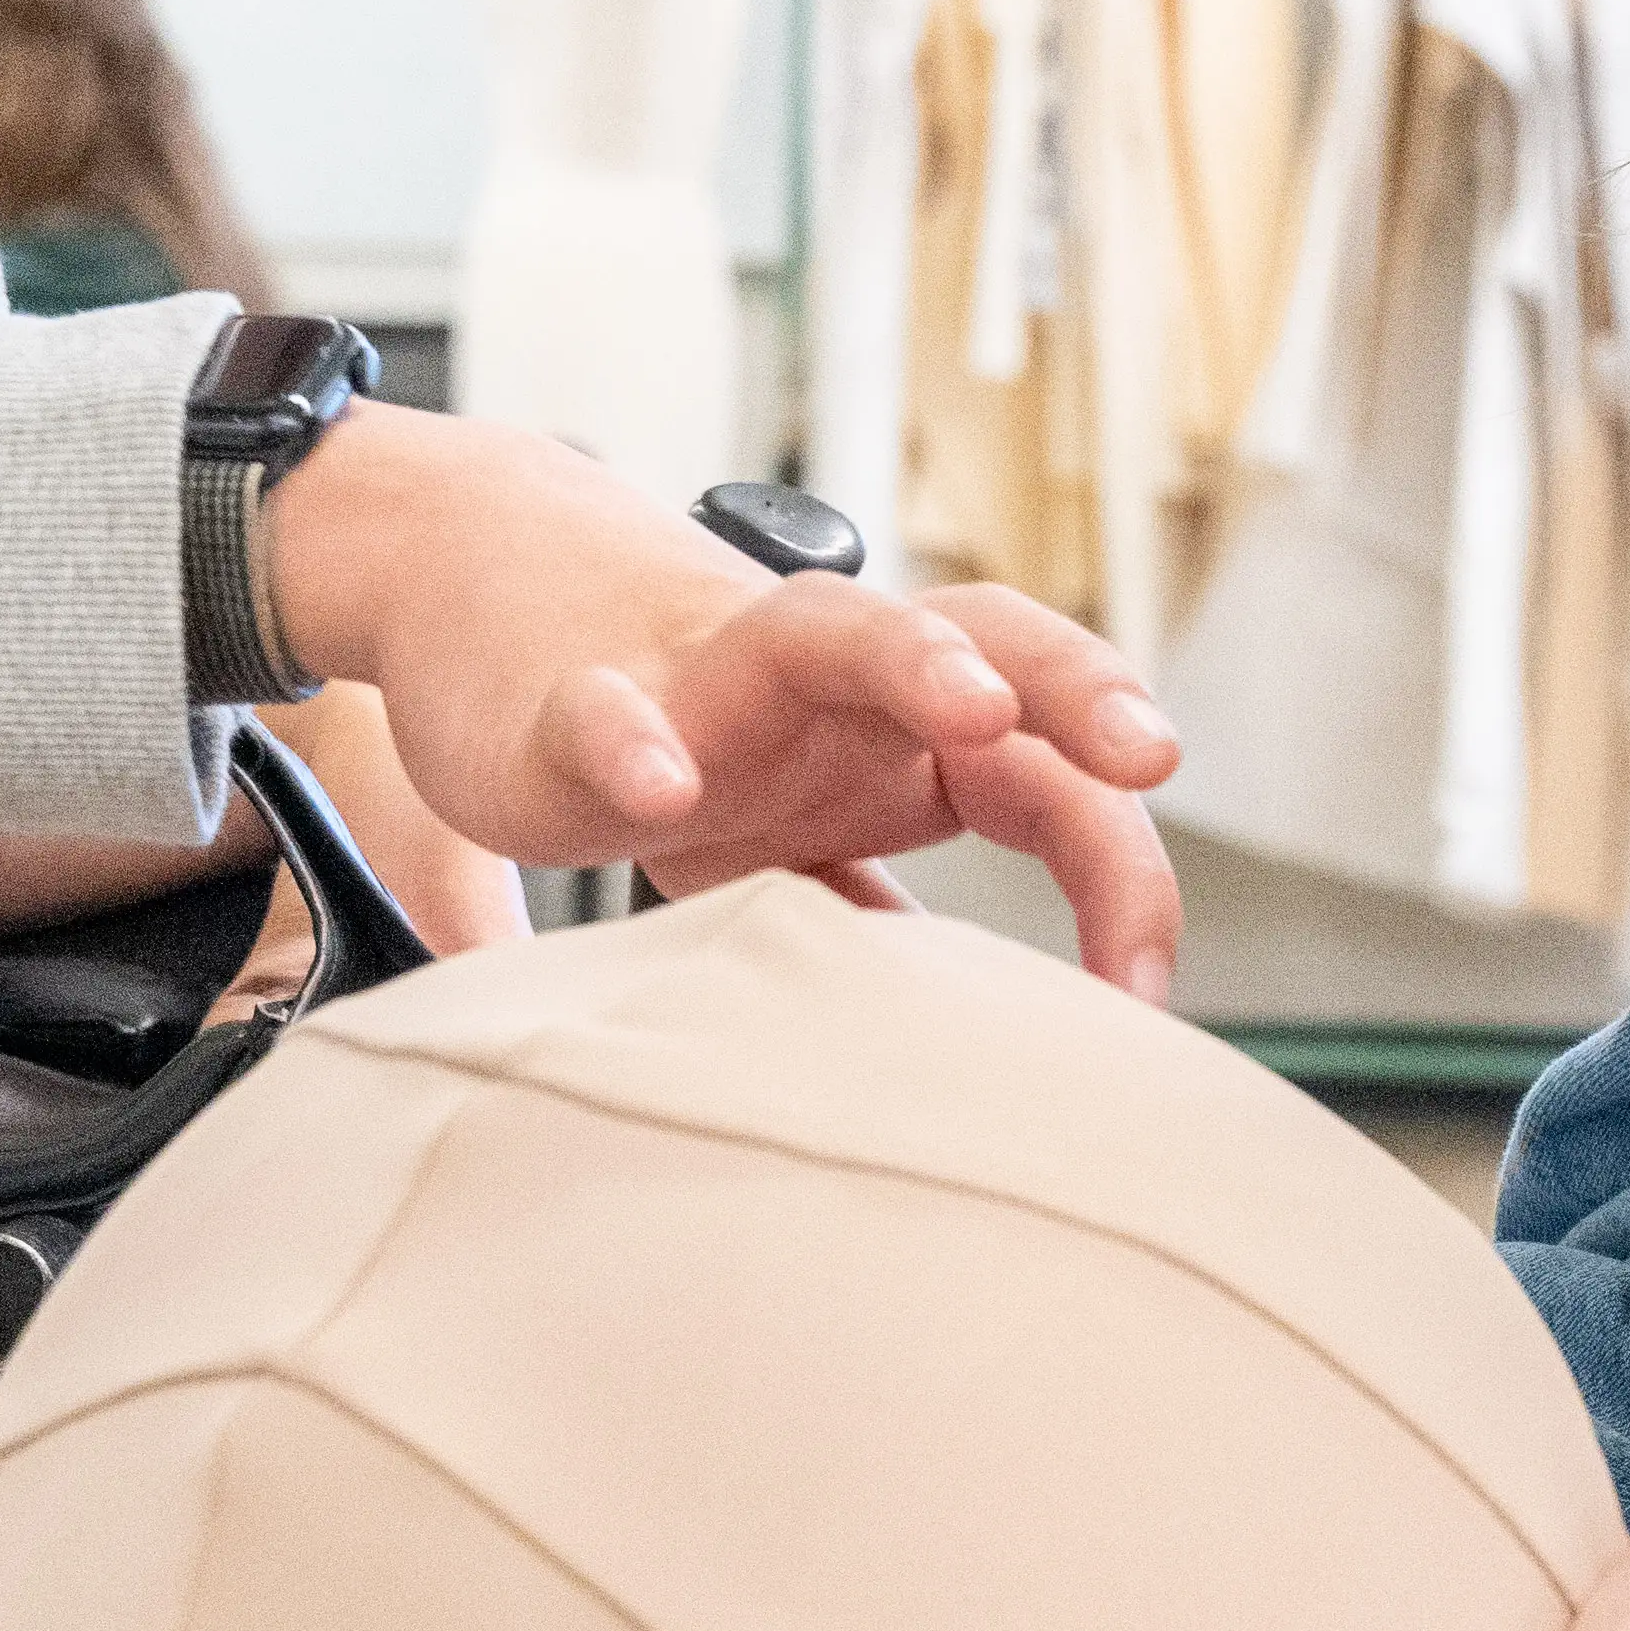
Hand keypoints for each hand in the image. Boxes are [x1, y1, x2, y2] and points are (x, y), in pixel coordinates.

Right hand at [263, 402, 1184, 989]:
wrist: (481, 590)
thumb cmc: (677, 726)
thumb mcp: (799, 837)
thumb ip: (889, 912)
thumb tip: (984, 1040)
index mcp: (900, 723)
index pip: (1048, 768)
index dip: (1118, 867)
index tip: (1148, 994)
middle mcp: (830, 678)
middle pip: (985, 638)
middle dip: (1077, 690)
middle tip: (1148, 754)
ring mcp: (708, 675)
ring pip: (830, 632)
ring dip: (915, 658)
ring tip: (977, 704)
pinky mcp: (578, 700)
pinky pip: (610, 713)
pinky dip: (635, 741)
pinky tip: (658, 783)